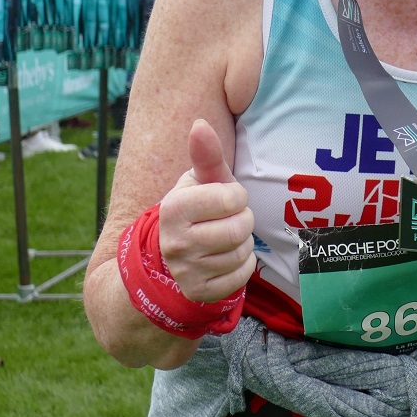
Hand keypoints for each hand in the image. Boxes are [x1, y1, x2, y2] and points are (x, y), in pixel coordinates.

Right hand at [157, 120, 255, 302]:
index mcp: (174, 208)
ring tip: (224, 239)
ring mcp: (185, 271)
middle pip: (240, 228)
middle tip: (226, 221)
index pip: (233, 198)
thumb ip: (206, 154)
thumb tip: (199, 123)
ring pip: (242, 253)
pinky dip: (241, 266)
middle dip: (242, 221)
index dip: (236, 196)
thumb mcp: (201, 180)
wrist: (174, 252)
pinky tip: (224, 259)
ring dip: (242, 244)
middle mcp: (175, 242)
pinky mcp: (199, 292)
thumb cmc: (198, 207)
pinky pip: (241, 276)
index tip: (223, 200)